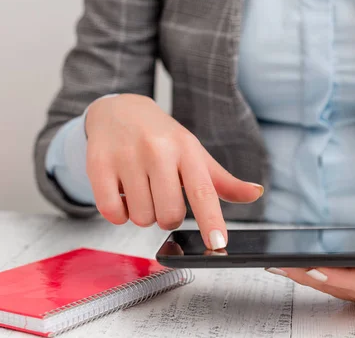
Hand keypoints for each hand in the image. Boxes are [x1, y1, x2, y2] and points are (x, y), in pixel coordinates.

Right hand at [85, 94, 263, 248]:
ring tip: (142, 190)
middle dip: (167, 217)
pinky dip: (119, 213)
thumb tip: (255, 193)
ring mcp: (127, 156)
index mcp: (187, 149)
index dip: (211, 221)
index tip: (218, 245)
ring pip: (141, 217)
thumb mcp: (194, 154)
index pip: (203, 191)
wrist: (120, 110)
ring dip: (143, 214)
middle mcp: (158, 150)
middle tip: (163, 197)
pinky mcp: (99, 164)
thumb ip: (223, 181)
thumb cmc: (162, 137)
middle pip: (169, 214)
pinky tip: (123, 193)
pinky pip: (112, 211)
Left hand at [269, 222, 354, 316]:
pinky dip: (317, 274)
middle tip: (282, 265)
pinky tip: (296, 264)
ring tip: (279, 264)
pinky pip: (337, 282)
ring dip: (308, 277)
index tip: (314, 269)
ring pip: (336, 287)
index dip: (341, 277)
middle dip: (312, 276)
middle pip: (343, 287)